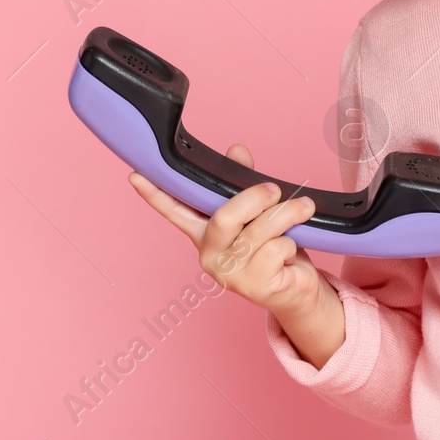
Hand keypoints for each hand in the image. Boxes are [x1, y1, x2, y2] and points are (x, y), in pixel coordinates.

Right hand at [128, 143, 327, 320]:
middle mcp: (210, 253)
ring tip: (302, 210)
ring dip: (287, 215)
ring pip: (258, 230)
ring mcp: (229, 273)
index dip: (156, 194)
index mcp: (205, 232)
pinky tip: (289, 253)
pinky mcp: (253, 286)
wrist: (297, 288)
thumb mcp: (260, 212)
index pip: (176, 210)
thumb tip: (236, 150)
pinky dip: (291, 243)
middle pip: (224, 217)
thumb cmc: (276, 247)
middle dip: (254, 197)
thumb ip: (245, 183)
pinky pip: (276, 249)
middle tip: (275, 190)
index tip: (137, 175)